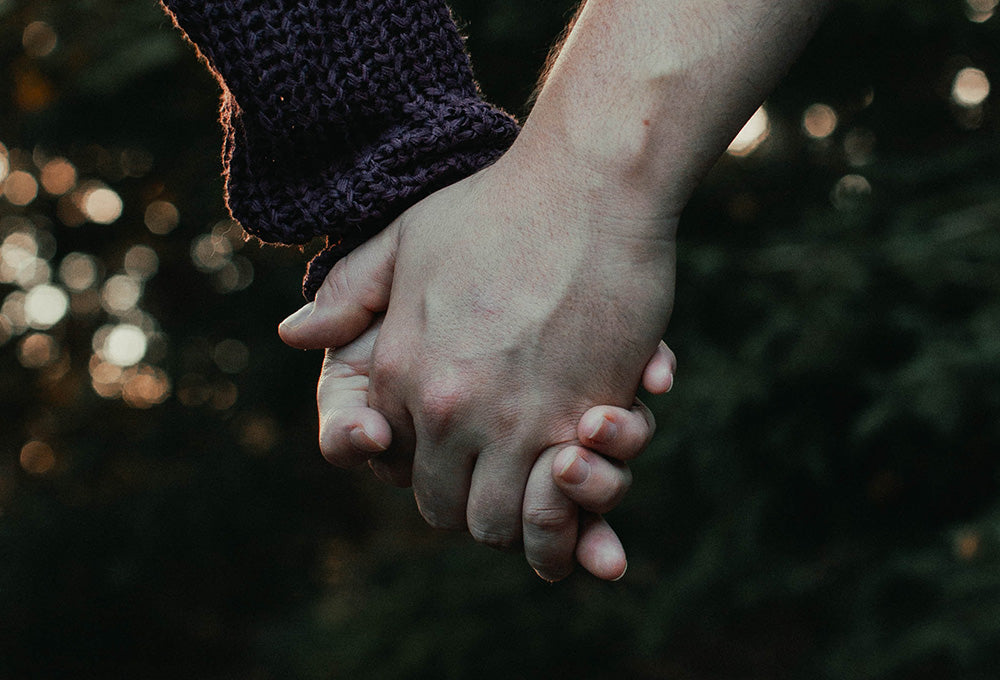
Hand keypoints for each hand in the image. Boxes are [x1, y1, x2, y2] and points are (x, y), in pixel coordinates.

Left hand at [282, 149, 675, 579]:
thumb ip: (347, 294)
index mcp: (397, 370)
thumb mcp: (403, 238)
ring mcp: (512, 418)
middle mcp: (445, 406)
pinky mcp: (580, 419)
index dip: (427, 464)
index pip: (394, 462)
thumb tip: (293, 334)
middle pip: (446, 507)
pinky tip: (576, 484)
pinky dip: (569, 516)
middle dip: (471, 504)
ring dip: (522, 521)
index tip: (459, 453)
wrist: (586, 184)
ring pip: (501, 522)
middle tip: (503, 484)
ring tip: (542, 493)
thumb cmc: (496, 205)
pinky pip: (561, 504)